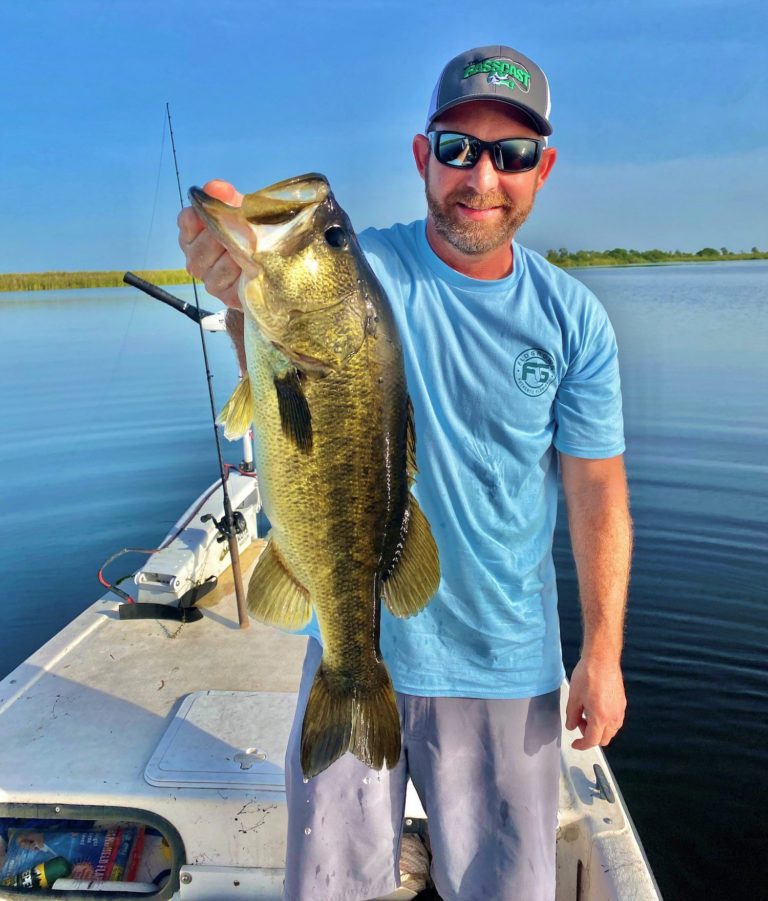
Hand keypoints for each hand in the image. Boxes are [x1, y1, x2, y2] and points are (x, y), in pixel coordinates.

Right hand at [177, 179, 243, 308]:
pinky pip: (229, 285)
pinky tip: (251, 268)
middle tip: (246, 234)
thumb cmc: (250, 233)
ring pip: (217, 267)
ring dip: (237, 258)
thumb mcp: (241, 210)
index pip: (188, 219)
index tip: (224, 211)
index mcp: (193, 233)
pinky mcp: (225, 296)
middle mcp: (194, 257)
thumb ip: (227, 198)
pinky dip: (242, 275)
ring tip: (252, 252)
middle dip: (226, 238)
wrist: (274, 263)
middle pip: (202, 246)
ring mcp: (208, 279)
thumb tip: (215, 187)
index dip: (206, 215)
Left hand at [565, 655, 625, 749]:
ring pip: (611, 730)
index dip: (581, 745)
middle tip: (579, 722)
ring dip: (599, 729)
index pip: (592, 740)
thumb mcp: (574, 697)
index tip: (575, 744)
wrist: (602, 658)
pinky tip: (596, 708)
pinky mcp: (622, 702)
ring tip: (586, 713)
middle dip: (590, 736)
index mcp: (601, 717)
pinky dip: (606, 721)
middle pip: (604, 739)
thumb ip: (572, 715)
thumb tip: (572, 726)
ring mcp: (620, 710)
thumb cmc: (588, 675)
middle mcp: (614, 716)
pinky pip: (616, 720)